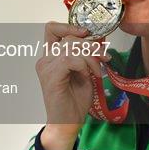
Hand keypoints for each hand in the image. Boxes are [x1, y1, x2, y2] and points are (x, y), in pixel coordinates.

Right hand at [35, 22, 109, 149]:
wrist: (67, 123)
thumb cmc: (75, 100)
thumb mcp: (84, 72)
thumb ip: (85, 55)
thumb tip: (97, 41)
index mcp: (51, 57)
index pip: (52, 29)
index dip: (69, 26)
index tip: (86, 34)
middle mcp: (45, 59)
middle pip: (69, 37)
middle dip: (91, 46)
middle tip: (103, 59)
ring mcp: (46, 67)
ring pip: (71, 47)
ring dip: (90, 58)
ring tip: (97, 71)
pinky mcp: (51, 76)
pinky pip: (70, 59)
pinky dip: (84, 65)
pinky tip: (89, 76)